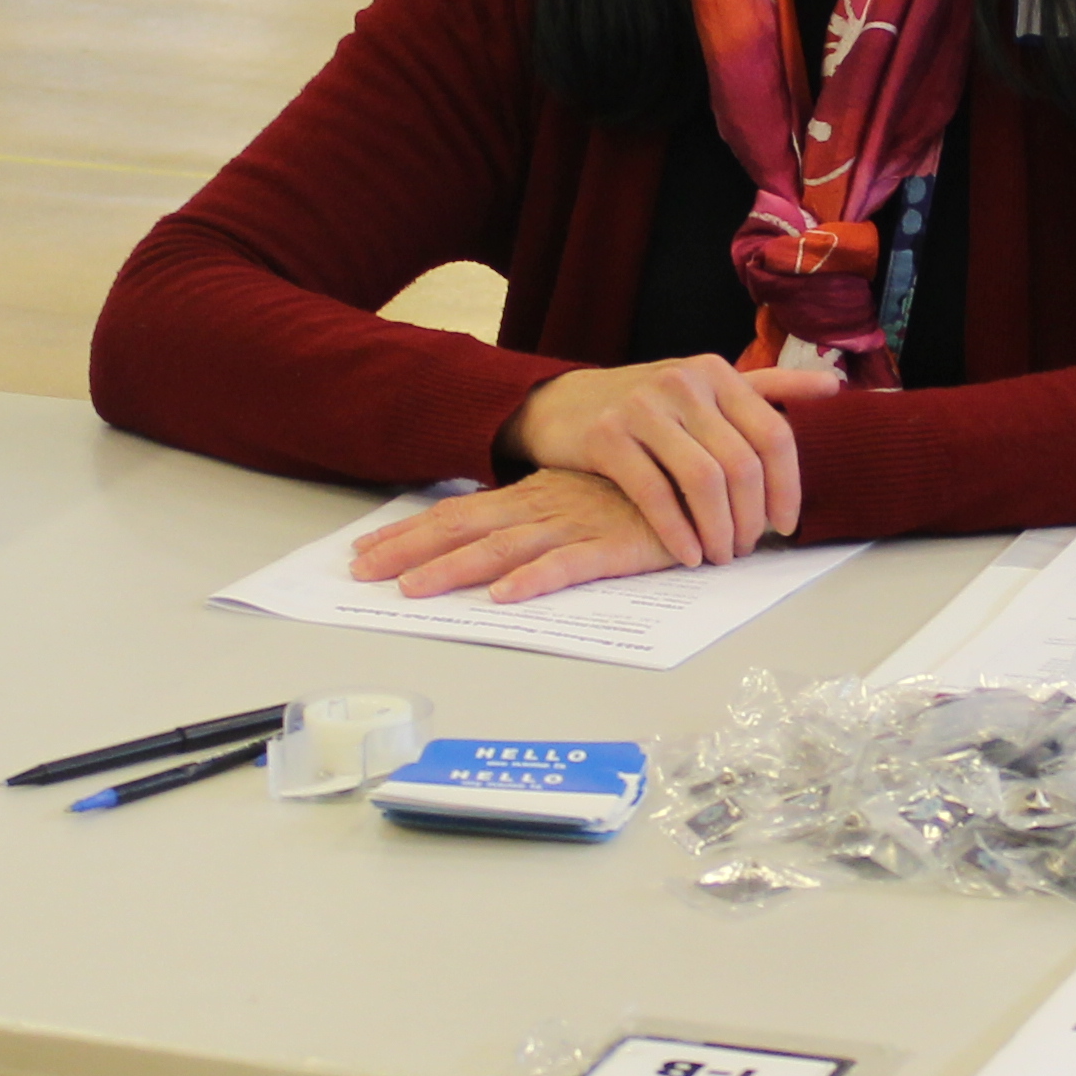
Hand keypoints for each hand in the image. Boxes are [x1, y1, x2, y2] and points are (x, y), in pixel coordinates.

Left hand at [351, 468, 690, 604]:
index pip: (460, 512)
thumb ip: (547, 517)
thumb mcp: (587, 501)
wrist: (716, 479)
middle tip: (359, 574)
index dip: (410, 532)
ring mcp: (579, 525)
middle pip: (465, 528)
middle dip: (409, 550)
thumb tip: (497, 541)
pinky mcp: (617, 546)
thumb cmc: (650, 494)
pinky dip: (536, 579)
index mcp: (536, 496)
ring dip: (455, 568)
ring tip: (412, 591)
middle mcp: (546, 507)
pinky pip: (571, 565)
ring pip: (505, 548)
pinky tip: (505, 596)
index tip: (365, 552)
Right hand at [495, 351, 825, 565]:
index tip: (784, 526)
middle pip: (742, 463)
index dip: (787, 487)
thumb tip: (834, 385)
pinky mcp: (605, 435)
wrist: (560, 404)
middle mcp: (684, 382)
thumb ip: (768, 387)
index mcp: (717, 373)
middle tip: (743, 550)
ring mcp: (642, 406)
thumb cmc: (644, 405)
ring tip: (718, 556)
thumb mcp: (704, 387)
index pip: (773, 434)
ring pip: (703, 480)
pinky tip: (687, 555)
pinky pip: (654, 493)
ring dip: (718, 530)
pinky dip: (676, 531)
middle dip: (750, 518)